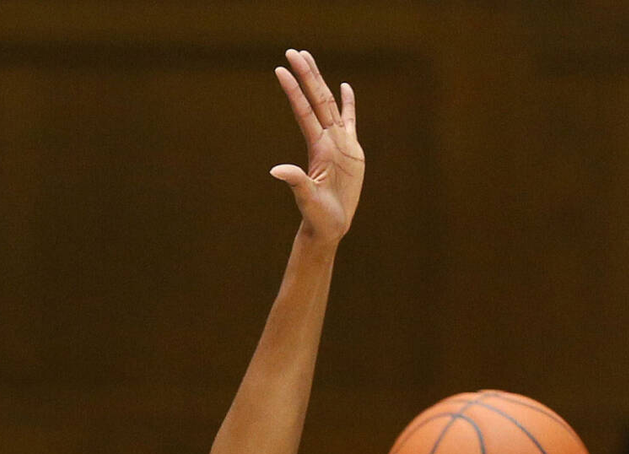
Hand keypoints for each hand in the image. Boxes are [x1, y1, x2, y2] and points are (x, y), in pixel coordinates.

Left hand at [271, 50, 363, 246]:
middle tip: (293, 51)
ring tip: (309, 58)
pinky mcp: (352, 150)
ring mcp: (339, 142)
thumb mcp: (306, 198)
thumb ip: (295, 181)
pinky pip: (350, 120)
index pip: (303, 111)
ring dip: (320, 81)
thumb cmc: (317, 216)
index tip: (281, 70)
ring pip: (330, 103)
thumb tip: (276, 171)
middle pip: (316, 99)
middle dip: (305, 75)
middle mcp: (327, 140)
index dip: (294, 91)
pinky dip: (349, 103)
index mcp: (318, 148)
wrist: (331, 226)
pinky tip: (345, 87)